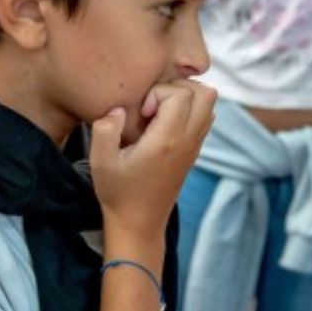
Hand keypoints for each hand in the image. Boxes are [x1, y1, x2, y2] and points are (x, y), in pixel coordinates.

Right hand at [92, 80, 215, 238]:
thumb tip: (118, 109)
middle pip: (206, 93)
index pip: (181, 94)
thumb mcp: (101, 162)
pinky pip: (204, 118)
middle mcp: (188, 141)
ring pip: (209, 104)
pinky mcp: (193, 152)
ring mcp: (194, 147)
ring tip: (159, 111)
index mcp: (167, 140)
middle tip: (154, 104)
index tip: (142, 112)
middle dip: (178, 87)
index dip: (159, 92)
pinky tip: (164, 124)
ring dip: (185, 98)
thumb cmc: (118, 193)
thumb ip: (105, 129)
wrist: (139, 223)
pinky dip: (188, 111)